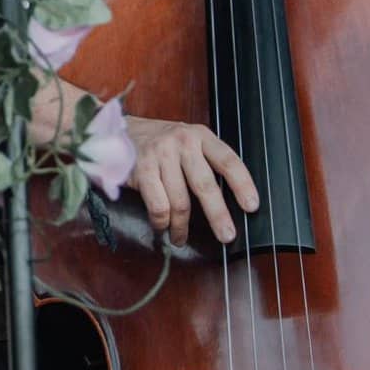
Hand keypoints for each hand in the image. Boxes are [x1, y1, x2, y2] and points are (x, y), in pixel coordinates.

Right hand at [123, 116, 259, 244]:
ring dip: (182, 227)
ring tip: (181, 238)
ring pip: (180, 201)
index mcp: (200, 136)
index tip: (252, 206)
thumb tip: (232, 200)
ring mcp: (159, 155)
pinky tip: (163, 226)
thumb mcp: (189, 142)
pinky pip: (158, 205)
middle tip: (226, 235)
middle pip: (204, 185)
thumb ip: (207, 161)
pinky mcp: (141, 169)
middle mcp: (181, 142)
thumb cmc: (161, 143)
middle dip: (217, 215)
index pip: (228, 161)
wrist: (118, 131)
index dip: (242, 185)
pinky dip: (162, 221)